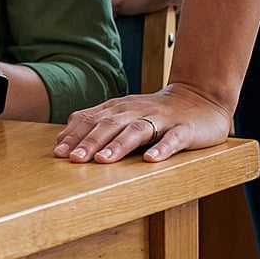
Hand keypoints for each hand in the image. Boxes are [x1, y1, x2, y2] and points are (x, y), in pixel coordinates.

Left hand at [55, 84, 232, 163]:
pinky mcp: (185, 129)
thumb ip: (96, 122)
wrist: (200, 98)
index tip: (58, 151)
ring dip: (118, 146)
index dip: (74, 135)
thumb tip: (63, 137)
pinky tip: (150, 160)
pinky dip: (162, 148)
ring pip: (136, 131)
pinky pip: (173, 139)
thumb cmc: (156, 112)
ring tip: (103, 160)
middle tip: (74, 158)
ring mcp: (161, 119)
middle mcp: (136, 111)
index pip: (92, 120)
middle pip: (109, 125)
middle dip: (90, 142)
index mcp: (118, 108)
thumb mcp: (122, 113)